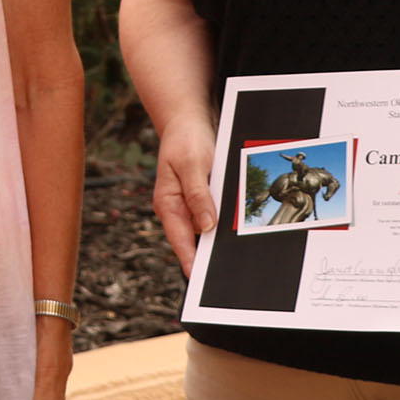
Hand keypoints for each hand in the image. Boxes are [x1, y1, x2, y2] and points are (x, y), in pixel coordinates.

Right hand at [152, 117, 218, 272]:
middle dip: (206, 254)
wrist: (186, 120)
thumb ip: (198, 196)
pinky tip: (232, 225)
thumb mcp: (192, 165)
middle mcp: (176, 208)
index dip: (190, 261)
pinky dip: (219, 221)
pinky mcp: (199, 198)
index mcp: (168, 203)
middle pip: (191, 240)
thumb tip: (206, 226)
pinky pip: (209, 216)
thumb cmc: (185, 139)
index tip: (200, 279)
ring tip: (232, 253)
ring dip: (215, 237)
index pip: (179, 240)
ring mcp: (187, 204)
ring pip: (203, 229)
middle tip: (224, 272)